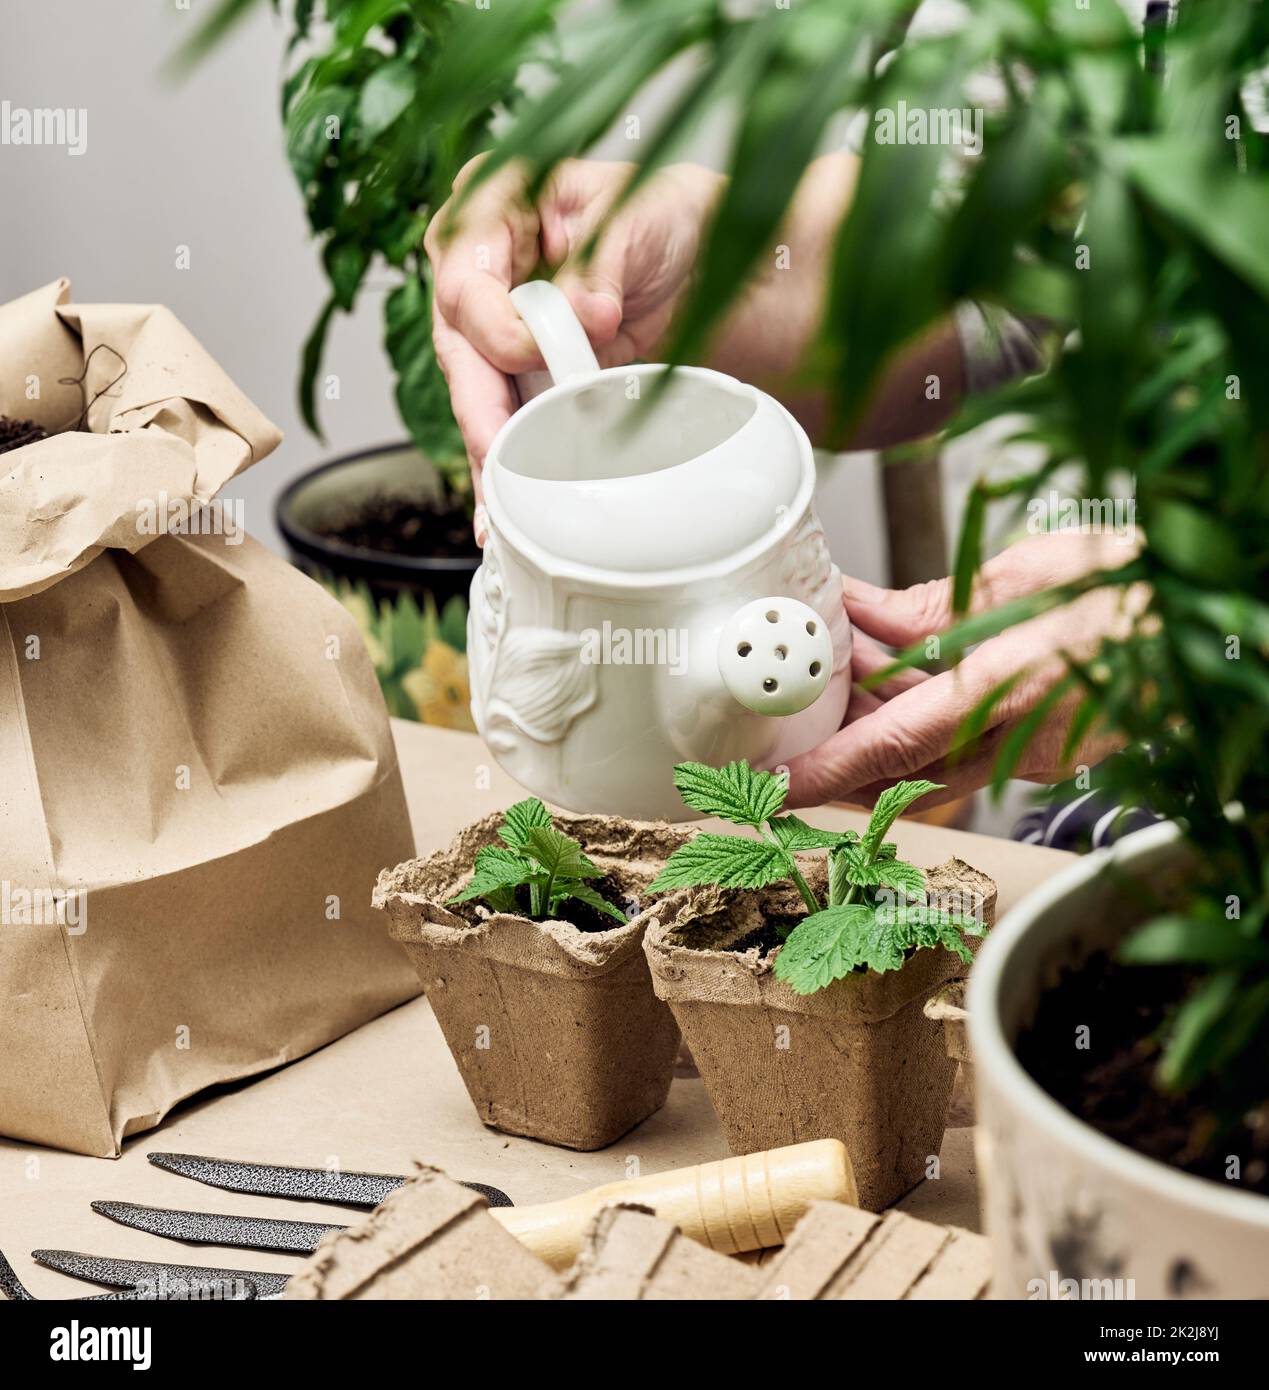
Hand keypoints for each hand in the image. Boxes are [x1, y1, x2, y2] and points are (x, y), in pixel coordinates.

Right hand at [424, 156, 723, 512]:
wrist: (705, 264)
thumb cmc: (663, 215)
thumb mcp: (638, 213)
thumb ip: (602, 260)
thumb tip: (588, 313)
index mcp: (491, 207)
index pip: (465, 282)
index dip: (497, 328)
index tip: (536, 354)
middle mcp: (480, 271)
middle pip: (459, 350)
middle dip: (479, 410)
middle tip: (497, 452)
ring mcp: (495, 329)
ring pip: (474, 399)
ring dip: (489, 456)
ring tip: (497, 509)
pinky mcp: (520, 379)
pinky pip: (503, 426)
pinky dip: (507, 468)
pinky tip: (503, 510)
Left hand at [785, 532, 1144, 808]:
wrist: (1203, 621)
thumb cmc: (1128, 584)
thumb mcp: (1019, 575)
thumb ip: (929, 607)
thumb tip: (863, 613)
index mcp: (1001, 690)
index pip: (887, 749)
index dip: (823, 773)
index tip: (773, 786)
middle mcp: (1014, 738)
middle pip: (898, 762)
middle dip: (840, 741)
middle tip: (796, 711)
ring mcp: (1031, 754)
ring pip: (927, 758)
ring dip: (878, 726)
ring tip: (840, 677)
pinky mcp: (1044, 753)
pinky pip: (962, 748)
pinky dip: (922, 718)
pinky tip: (896, 672)